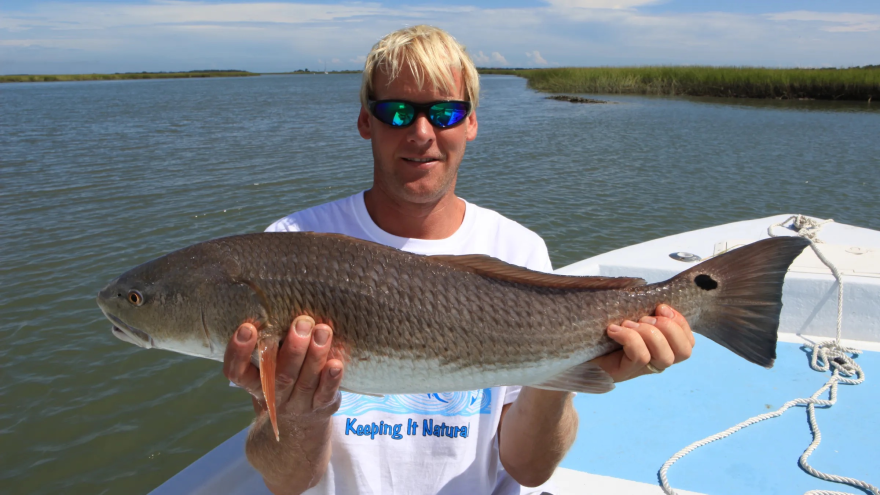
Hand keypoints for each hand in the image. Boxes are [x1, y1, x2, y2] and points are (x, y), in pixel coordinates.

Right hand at [223, 316, 344, 423]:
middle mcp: (274, 397)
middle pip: (280, 375)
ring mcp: (298, 405)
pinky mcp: (321, 407)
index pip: (237, 372)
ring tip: (323, 331)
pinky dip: (331, 379)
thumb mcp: (271, 363)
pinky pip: (326, 394)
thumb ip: (272, 341)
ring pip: (305, 381)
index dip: (238, 352)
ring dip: (315, 356)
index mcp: (254, 383)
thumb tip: (280, 301)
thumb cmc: (283, 376)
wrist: (299, 422)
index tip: (247, 327)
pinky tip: (336, 363)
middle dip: (293, 348)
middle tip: (302, 322)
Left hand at [592, 304, 694, 381]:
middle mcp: (655, 362)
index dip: (681, 323)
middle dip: (669, 328)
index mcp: (660, 347)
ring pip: (664, 357)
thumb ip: (641, 309)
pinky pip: (640, 356)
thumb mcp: (625, 315)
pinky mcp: (623, 374)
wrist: (570, 348)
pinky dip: (629, 338)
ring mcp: (640, 371)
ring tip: (628, 324)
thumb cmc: (598, 329)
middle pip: (684, 352)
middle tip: (645, 318)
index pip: (689, 343)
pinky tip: (613, 331)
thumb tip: (648, 294)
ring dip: (649, 333)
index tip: (660, 307)